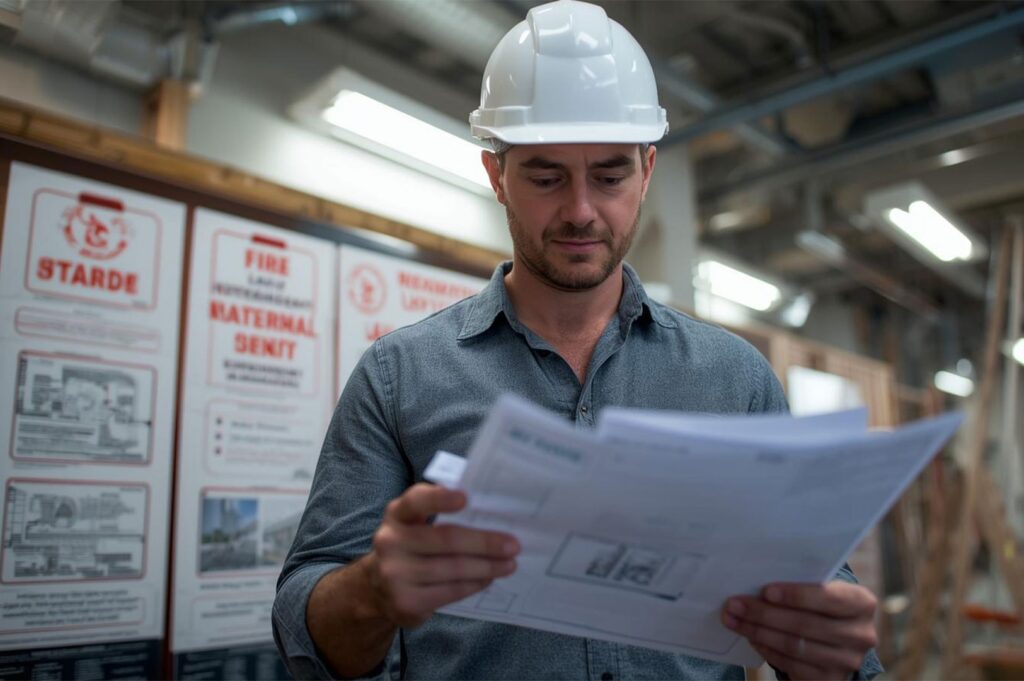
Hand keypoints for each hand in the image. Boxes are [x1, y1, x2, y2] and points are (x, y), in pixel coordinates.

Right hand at [369, 483, 519, 627]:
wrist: (378, 588)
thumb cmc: (410, 547)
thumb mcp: (414, 524)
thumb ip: (440, 514)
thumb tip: (491, 516)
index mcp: (396, 514)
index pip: (416, 501)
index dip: (440, 498)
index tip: (465, 498)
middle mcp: (390, 541)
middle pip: (446, 539)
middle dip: (484, 542)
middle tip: (513, 544)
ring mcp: (395, 573)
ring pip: (453, 568)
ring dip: (487, 566)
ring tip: (509, 564)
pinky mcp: (406, 601)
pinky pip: (450, 591)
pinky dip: (474, 584)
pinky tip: (488, 578)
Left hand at [721, 581, 877, 679]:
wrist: (837, 640)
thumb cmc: (821, 605)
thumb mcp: (821, 590)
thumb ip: (801, 583)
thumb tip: (756, 580)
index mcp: (862, 603)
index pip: (828, 597)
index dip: (796, 595)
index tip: (765, 590)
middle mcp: (861, 634)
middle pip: (805, 624)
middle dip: (764, 614)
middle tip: (734, 604)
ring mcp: (847, 661)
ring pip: (795, 646)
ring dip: (758, 632)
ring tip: (735, 620)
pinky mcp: (830, 679)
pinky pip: (792, 665)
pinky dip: (767, 649)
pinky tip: (752, 637)